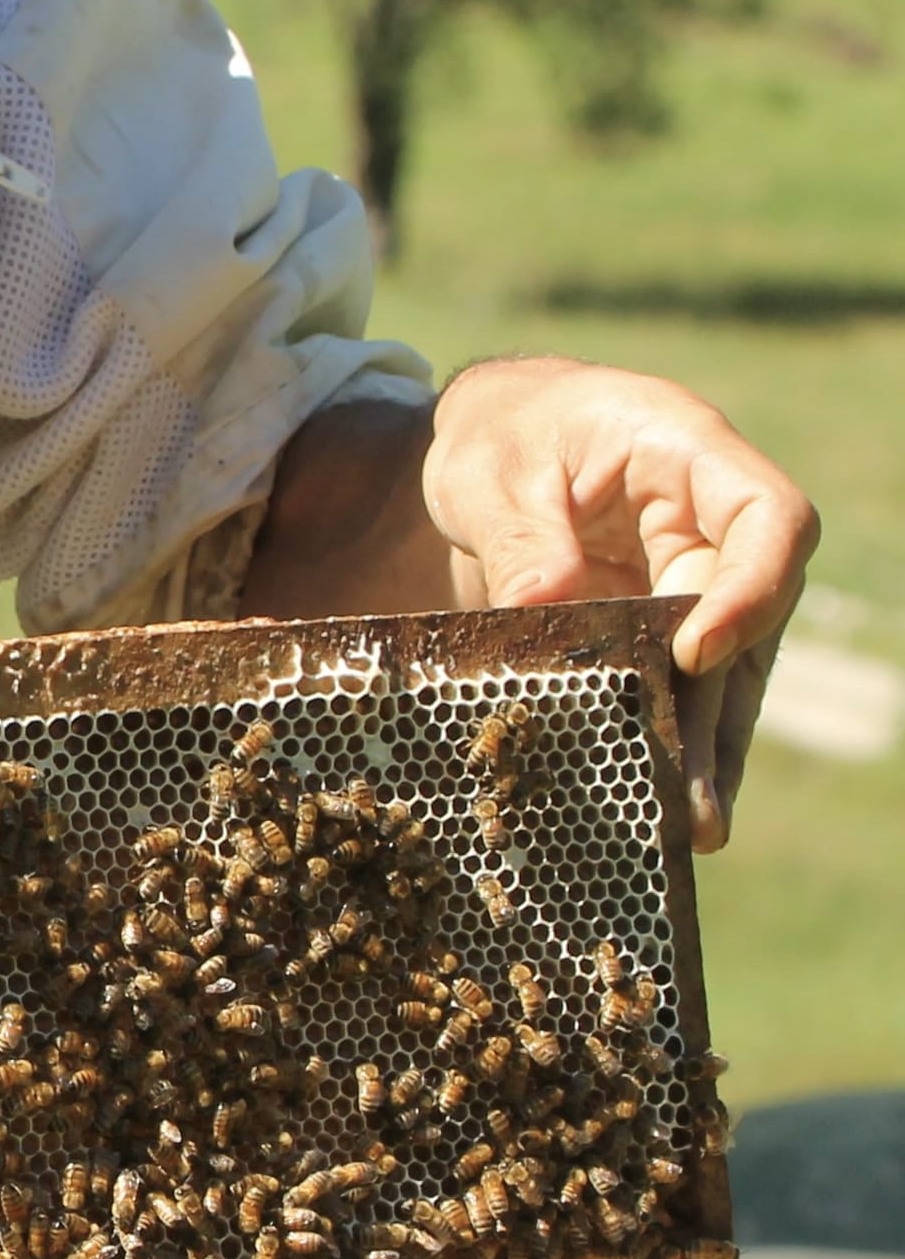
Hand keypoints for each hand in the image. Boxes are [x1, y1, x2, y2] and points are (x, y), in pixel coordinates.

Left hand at [421, 356, 815, 851]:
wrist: (490, 435)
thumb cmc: (499, 432)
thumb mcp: (489, 469)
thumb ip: (519, 534)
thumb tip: (543, 603)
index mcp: (688, 452)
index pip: (768, 519)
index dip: (751, 589)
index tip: (695, 652)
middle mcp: (710, 520)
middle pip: (751, 614)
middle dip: (721, 705)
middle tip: (696, 797)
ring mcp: (692, 573)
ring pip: (726, 664)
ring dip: (707, 742)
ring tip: (696, 826)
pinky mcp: (660, 619)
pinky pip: (679, 681)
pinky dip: (670, 735)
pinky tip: (664, 803)